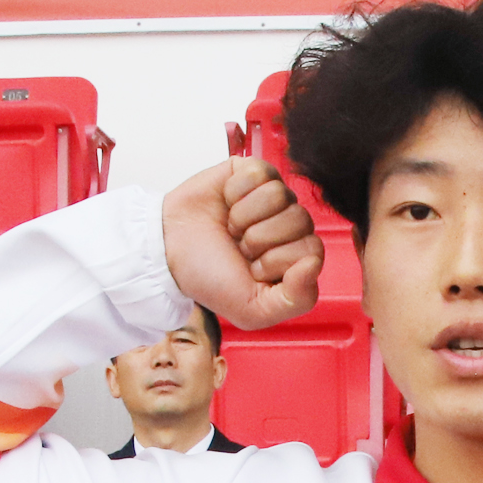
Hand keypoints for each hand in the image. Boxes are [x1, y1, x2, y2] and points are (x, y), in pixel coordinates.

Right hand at [162, 158, 322, 333]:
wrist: (168, 249)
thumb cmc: (209, 277)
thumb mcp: (252, 310)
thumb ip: (295, 299)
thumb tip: (314, 264)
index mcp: (296, 257)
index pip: (313, 250)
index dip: (277, 260)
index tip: (252, 269)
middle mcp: (290, 224)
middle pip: (300, 220)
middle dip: (259, 239)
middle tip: (238, 247)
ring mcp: (274, 196)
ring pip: (279, 195)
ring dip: (244, 216)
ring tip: (231, 227)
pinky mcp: (254, 172)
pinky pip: (260, 173)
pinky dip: (236, 192)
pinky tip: (226, 203)